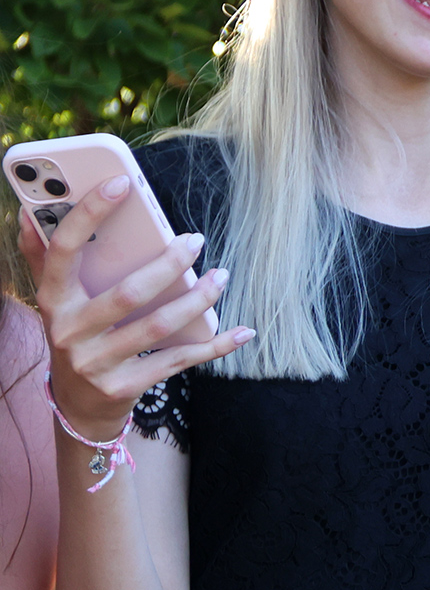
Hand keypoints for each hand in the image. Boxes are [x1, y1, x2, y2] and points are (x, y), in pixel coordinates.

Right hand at [21, 177, 254, 439]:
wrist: (77, 406)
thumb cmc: (74, 336)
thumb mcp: (54, 301)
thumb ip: (43, 258)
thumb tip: (27, 213)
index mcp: (52, 301)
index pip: (64, 250)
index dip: (88, 215)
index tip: (120, 183)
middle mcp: (69, 332)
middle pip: (128, 292)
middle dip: (169, 265)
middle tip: (196, 240)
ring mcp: (97, 362)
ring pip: (158, 326)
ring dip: (198, 299)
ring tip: (222, 276)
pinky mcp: (125, 387)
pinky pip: (178, 361)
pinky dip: (214, 345)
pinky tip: (242, 331)